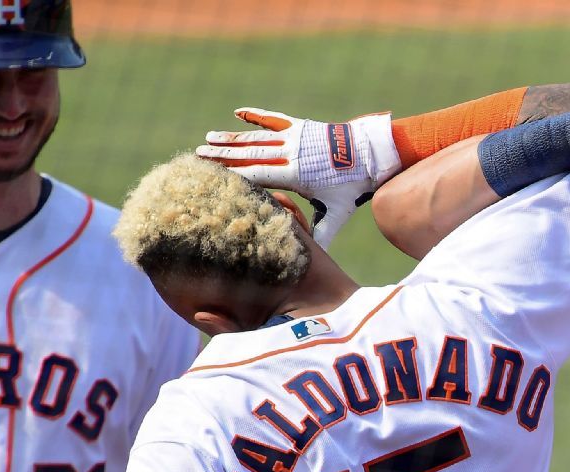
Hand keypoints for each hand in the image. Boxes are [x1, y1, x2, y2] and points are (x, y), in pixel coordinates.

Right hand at [196, 108, 399, 247]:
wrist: (371, 153)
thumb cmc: (353, 185)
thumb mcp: (337, 212)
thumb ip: (324, 234)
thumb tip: (316, 259)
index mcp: (295, 175)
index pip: (258, 175)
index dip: (234, 174)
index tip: (213, 175)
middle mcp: (290, 153)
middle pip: (250, 154)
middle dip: (223, 155)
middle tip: (198, 154)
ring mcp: (295, 137)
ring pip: (257, 136)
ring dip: (232, 137)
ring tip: (209, 138)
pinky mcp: (301, 126)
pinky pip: (274, 119)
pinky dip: (256, 116)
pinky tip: (238, 113)